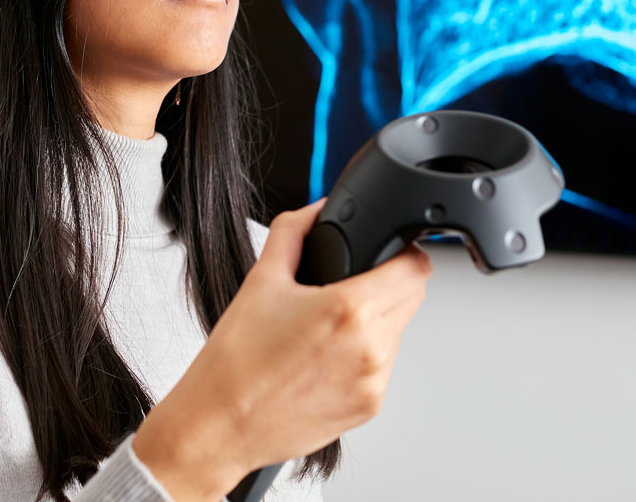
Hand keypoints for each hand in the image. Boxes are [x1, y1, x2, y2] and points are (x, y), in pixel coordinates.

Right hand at [132, 198, 433, 500]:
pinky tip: (326, 357)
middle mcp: (370, 349)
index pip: (415, 268)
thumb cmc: (235, 363)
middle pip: (412, 298)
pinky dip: (364, 355)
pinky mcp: (369, 407)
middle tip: (348, 287)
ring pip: (398, 332)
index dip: (405, 252)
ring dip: (378, 321)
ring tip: (329, 327)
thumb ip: (294, 232)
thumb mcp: (261, 280)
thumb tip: (315, 210)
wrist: (219, 425)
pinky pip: (383, 367)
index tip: (390, 252)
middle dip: (389, 284)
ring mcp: (374, 382)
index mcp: (349, 310)